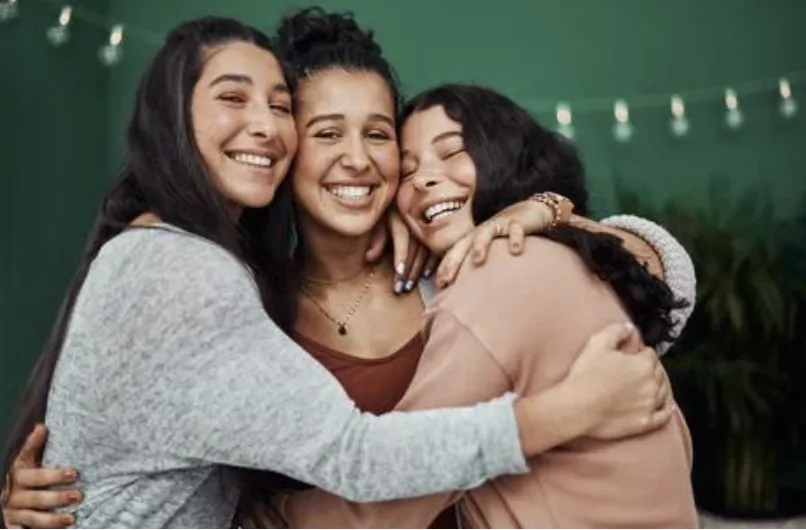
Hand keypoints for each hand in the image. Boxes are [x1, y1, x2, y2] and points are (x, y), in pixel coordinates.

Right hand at [1, 424, 79, 528]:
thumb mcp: (23, 459)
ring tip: (73, 519)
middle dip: (58, 498)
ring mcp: (13, 514)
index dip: (54, 475)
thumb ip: (32, 445)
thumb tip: (41, 427)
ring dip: (53, 520)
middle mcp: (13, 497)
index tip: (75, 473)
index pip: (36, 477)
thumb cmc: (21, 474)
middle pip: (37, 499)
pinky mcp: (14, 526)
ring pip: (34, 519)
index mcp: (17, 477)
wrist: (2, 495)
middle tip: (79, 496)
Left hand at [365, 209, 437, 293]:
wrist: (410, 192)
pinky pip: (437, 248)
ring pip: (426, 251)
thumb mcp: (380, 219)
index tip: (398, 272)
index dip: (401, 255)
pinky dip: (432, 262)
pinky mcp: (439, 229)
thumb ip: (376, 238)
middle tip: (400, 289)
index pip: (402, 237)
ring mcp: (429, 224)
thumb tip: (368, 258)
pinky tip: (426, 275)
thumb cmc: (389, 210)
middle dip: (407, 270)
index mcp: (400, 214)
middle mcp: (416, 219)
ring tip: (409, 286)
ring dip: (418, 270)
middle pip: (414, 248)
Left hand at [435, 198, 553, 287]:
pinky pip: (516, 229)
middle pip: (463, 244)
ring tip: (477, 261)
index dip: (445, 268)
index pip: (455, 253)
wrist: (529, 211)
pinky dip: (515, 238)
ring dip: (480, 246)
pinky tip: (515, 251)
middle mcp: (482, 231)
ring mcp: (499, 225)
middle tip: (446, 279)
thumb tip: (466, 290)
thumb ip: (478, 265)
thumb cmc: (506, 236)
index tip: (438, 285)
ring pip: (486, 234)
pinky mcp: (518, 222)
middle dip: (453, 261)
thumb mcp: (490, 249)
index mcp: (473, 238)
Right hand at [566, 323, 672, 439]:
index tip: (630, 356)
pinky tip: (666, 406)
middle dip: (649, 369)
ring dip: (659, 386)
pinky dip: (666, 409)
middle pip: (659, 372)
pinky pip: (664, 415)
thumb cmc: (586, 375)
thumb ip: (616, 331)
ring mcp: (651, 405)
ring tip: (649, 385)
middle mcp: (653, 384)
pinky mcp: (646, 422)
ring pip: (665, 392)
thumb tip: (628, 328)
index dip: (639, 353)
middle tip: (634, 370)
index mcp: (644, 364)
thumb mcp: (597, 343)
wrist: (577, 407)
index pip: (650, 354)